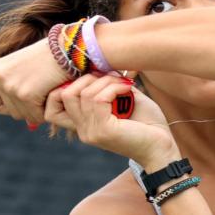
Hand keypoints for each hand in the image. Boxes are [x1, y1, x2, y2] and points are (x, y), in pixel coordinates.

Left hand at [0, 38, 68, 124]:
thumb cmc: (49, 56)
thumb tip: (14, 112)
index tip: (22, 102)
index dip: (8, 108)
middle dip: (28, 108)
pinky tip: (53, 94)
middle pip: (11, 112)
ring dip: (38, 109)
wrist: (66, 47)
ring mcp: (10, 86)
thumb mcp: (22, 68)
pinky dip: (47, 109)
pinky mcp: (25, 94)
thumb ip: (13, 86)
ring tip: (47, 91)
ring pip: (24, 115)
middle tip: (41, 94)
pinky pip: (36, 116)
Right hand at [44, 73, 179, 165]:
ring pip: (83, 93)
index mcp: (83, 124)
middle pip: (64, 93)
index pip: (52, 106)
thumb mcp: (124, 100)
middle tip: (113, 78)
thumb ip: (108, 87)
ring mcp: (91, 132)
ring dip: (105, 81)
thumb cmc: (147, 124)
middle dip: (88, 77)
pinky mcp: (103, 131)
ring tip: (124, 84)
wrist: (162, 149)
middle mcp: (83, 130)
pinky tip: (128, 89)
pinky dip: (113, 88)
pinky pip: (98, 98)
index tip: (94, 77)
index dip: (66, 85)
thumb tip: (99, 66)